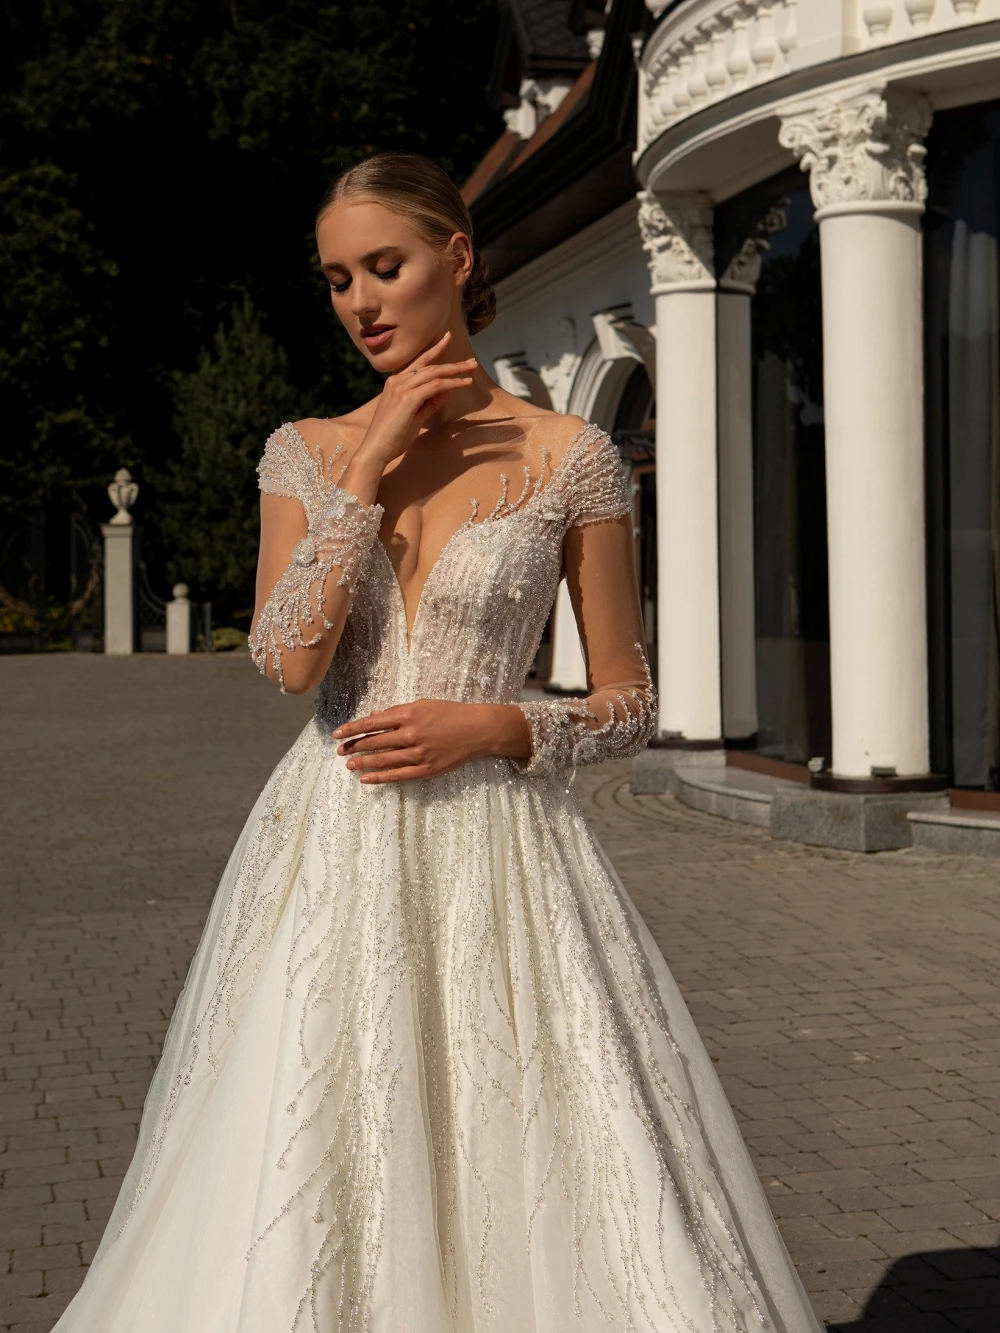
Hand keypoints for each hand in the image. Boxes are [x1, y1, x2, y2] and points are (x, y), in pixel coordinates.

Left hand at [333, 699, 529, 783]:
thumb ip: (396, 712)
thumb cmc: (451, 713)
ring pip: (383, 760)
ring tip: (349, 765)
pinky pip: (398, 775)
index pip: (372, 722)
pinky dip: (380, 778)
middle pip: (374, 742)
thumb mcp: (423, 705)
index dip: (352, 729)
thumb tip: (374, 716)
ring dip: (363, 763)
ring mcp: (419, 753)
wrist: (479, 730)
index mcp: (409, 714)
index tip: (337, 734)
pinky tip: (366, 779)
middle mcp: (411, 734)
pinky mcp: (426, 769)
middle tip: (339, 751)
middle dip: (354, 747)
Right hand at [357, 331, 476, 468]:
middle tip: (472, 361)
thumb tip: (446, 392)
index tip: (447, 338)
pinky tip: (464, 383)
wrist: (375, 450)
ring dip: (456, 370)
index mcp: (395, 383)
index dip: (435, 349)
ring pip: (434, 373)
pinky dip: (452, 383)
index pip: (419, 362)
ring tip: (472, 369)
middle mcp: (397, 381)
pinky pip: (435, 386)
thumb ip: (429, 403)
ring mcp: (401, 388)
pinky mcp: (408, 398)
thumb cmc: (393, 436)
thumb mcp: (414, 416)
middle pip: (429, 365)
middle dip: (453, 363)